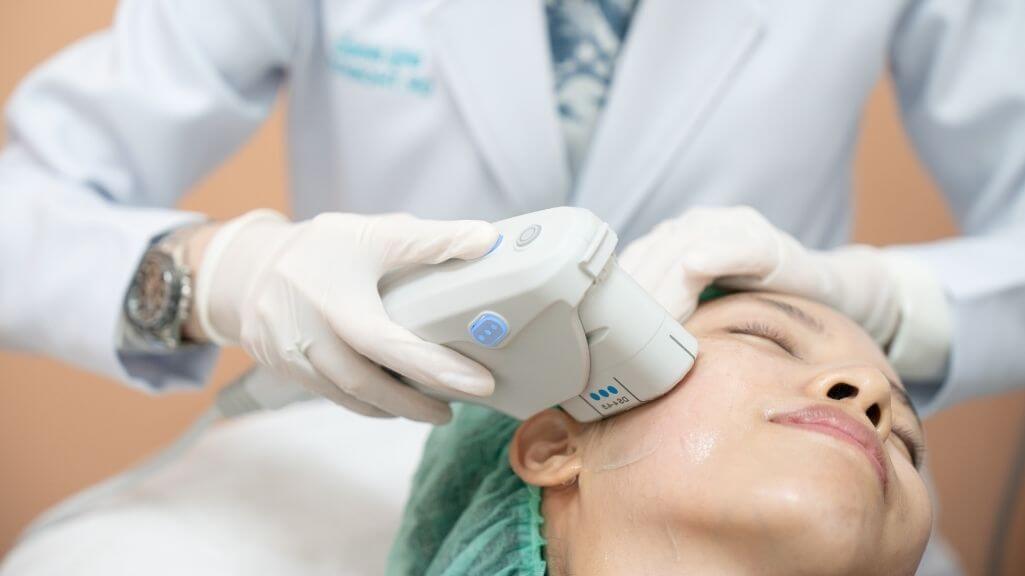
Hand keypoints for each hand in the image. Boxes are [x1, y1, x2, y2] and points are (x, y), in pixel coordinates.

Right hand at [189, 210, 500, 423]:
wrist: (251, 267)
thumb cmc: (323, 248)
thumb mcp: (374, 232)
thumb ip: (431, 240)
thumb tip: (486, 240)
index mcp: (334, 297)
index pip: (389, 343)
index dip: (435, 366)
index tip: (479, 383)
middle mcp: (307, 332)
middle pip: (367, 384)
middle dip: (418, 402)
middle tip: (461, 405)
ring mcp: (290, 356)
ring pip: (349, 397)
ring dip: (395, 407)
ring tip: (434, 407)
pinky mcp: (283, 371)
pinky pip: (332, 396)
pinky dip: (368, 403)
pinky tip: (394, 400)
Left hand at [619, 206, 901, 344]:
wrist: (823, 289)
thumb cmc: (755, 301)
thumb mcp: (701, 303)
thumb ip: (665, 307)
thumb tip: (616, 345)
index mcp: (677, 236)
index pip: (638, 258)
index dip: (621, 290)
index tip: (602, 322)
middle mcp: (699, 223)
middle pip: (656, 255)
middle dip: (639, 295)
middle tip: (624, 335)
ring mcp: (733, 226)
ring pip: (687, 249)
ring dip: (666, 285)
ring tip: (652, 320)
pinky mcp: (767, 241)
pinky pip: (738, 247)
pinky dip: (716, 253)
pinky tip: (695, 263)